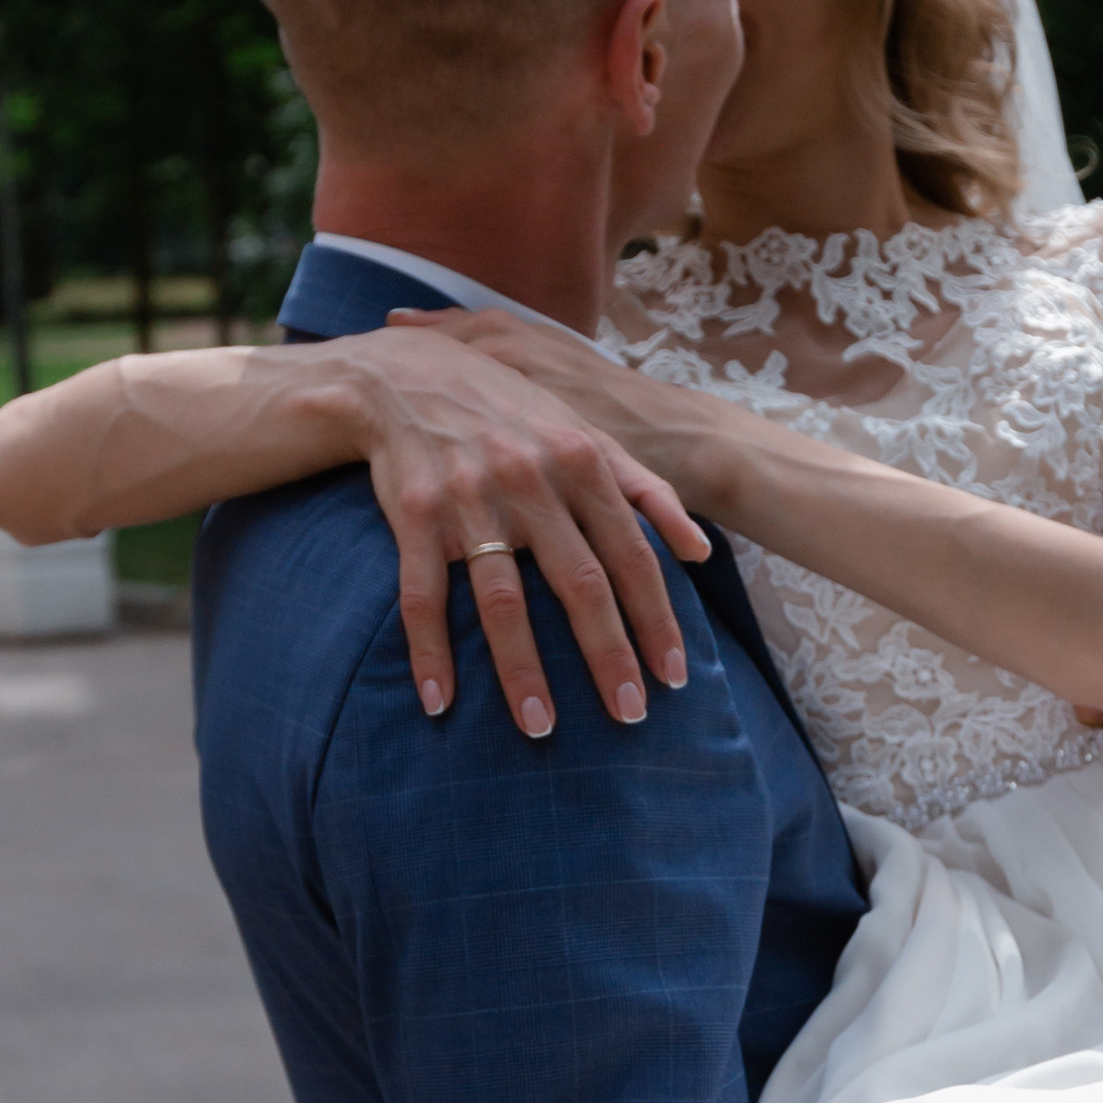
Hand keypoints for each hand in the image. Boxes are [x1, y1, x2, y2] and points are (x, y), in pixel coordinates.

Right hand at [346, 323, 710, 736]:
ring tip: (540, 727)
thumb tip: (700, 551)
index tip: (674, 676)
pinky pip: (423, 595)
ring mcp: (470, 501)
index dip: (656, 618)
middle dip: (608, 656)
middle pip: (579, 585)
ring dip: (522, 670)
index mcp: (580, 462)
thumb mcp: (583, 432)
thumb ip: (645, 489)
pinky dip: (429, 652)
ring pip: (502, 601)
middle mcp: (530, 482)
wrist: (402, 376)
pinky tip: (439, 702)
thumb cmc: (506, 412)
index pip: (631, 556)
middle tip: (629, 715)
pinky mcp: (415, 515)